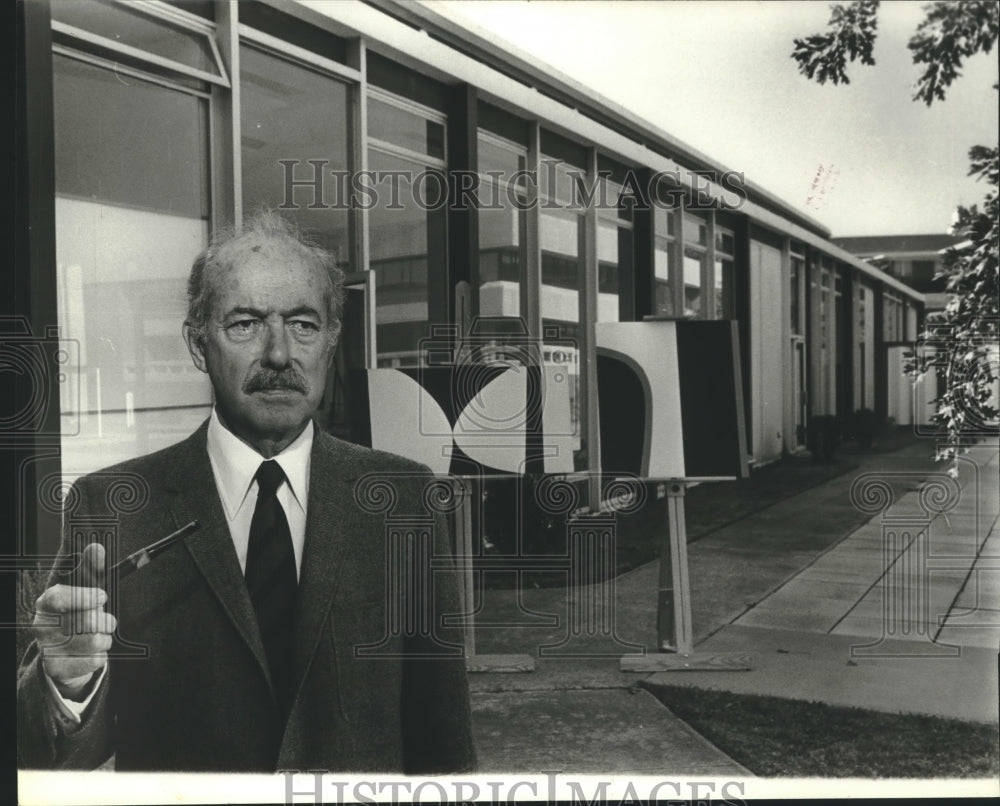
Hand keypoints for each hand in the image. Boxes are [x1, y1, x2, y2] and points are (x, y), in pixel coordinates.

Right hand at [33, 543, 116, 699]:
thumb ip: (92, 569)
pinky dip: (100, 655)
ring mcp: (47, 648)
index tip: (103, 596)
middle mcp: (42, 625)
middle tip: (106, 621)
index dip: (84, 596)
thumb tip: (96, 548)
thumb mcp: (85, 590)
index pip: (59, 597)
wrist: (67, 652)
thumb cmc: (78, 615)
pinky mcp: (57, 668)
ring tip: (99, 636)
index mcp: (46, 603)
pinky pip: (94, 661)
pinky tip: (92, 652)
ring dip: (105, 638)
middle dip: (104, 620)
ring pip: (93, 641)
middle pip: (84, 621)